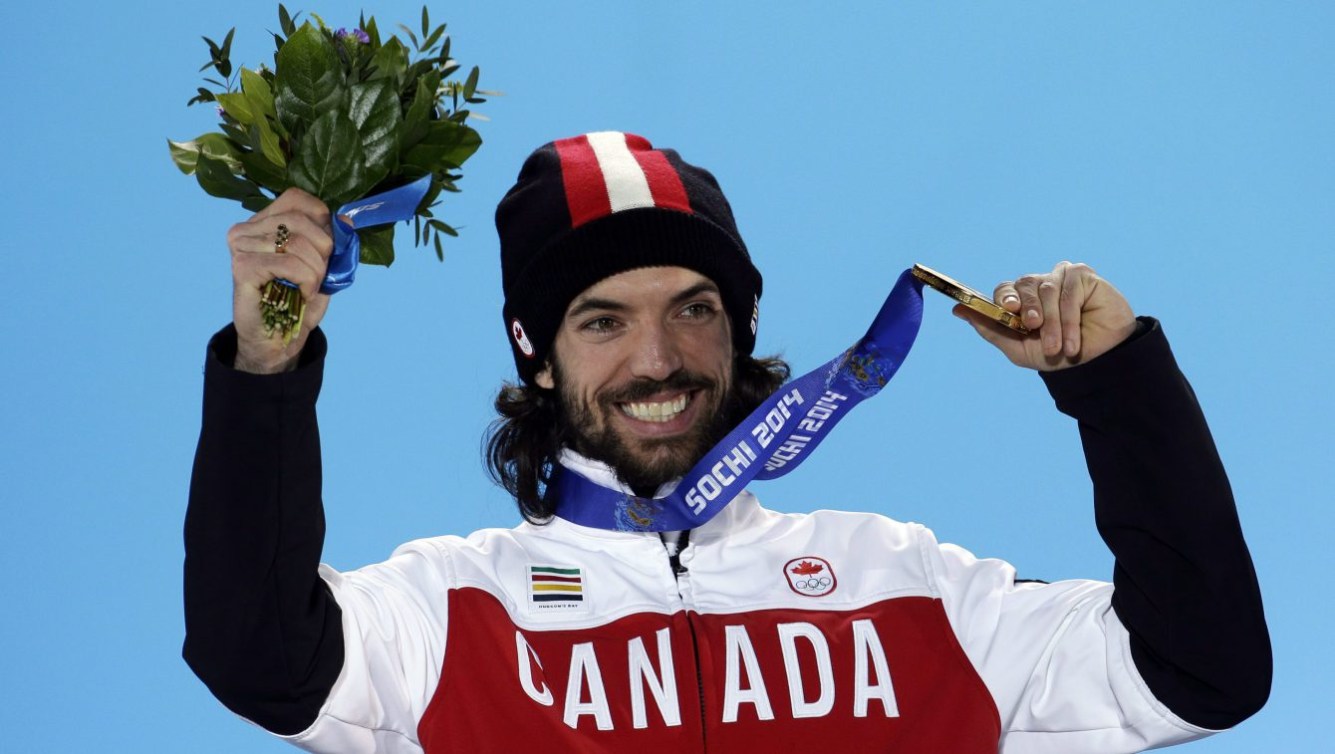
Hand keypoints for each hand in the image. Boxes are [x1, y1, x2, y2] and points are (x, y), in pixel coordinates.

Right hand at [227, 188, 335, 373]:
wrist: (278, 340)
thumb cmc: (297, 301)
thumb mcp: (322, 265)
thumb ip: (331, 240)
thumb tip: (347, 221)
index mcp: (263, 221)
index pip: (297, 199)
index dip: (322, 223)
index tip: (326, 251)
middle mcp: (246, 229)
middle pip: (300, 220)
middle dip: (323, 251)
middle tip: (319, 275)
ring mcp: (240, 247)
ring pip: (297, 244)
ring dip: (316, 271)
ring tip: (308, 288)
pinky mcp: (242, 268)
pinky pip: (289, 263)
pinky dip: (306, 281)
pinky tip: (300, 294)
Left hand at [953, 261, 1136, 370]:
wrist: (1096, 363)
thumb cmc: (1057, 355)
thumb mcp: (1019, 348)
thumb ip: (991, 329)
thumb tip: (958, 310)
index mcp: (1021, 300)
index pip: (1004, 290)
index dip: (1004, 296)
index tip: (1008, 308)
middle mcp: (1038, 285)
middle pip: (1023, 284)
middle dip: (1029, 309)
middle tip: (1034, 327)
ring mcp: (1060, 277)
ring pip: (1047, 290)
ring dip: (1053, 323)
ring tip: (1059, 348)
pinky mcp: (1082, 275)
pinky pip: (1069, 291)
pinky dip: (1069, 318)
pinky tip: (1073, 341)